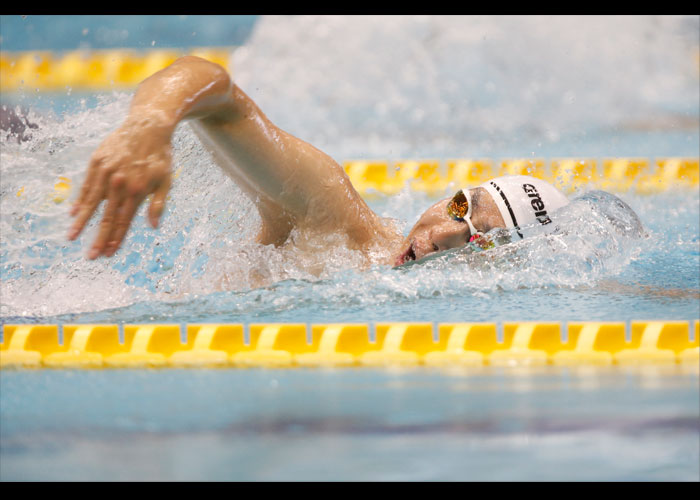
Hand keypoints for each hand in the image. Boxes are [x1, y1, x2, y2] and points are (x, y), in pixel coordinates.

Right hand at [67, 120, 172, 258]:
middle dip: (98, 238)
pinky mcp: (97, 161)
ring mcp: (107, 172)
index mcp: (138, 190)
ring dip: (82, 222)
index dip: (116, 239)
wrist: (148, 126)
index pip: (124, 221)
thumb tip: (153, 227)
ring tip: (72, 237)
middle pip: (107, 217)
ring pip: (92, 202)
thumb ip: (159, 204)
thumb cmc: (160, 157)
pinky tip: (73, 213)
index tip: (108, 254)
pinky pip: (87, 185)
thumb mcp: (166, 181)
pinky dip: (80, 200)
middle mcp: (120, 183)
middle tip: (90, 256)